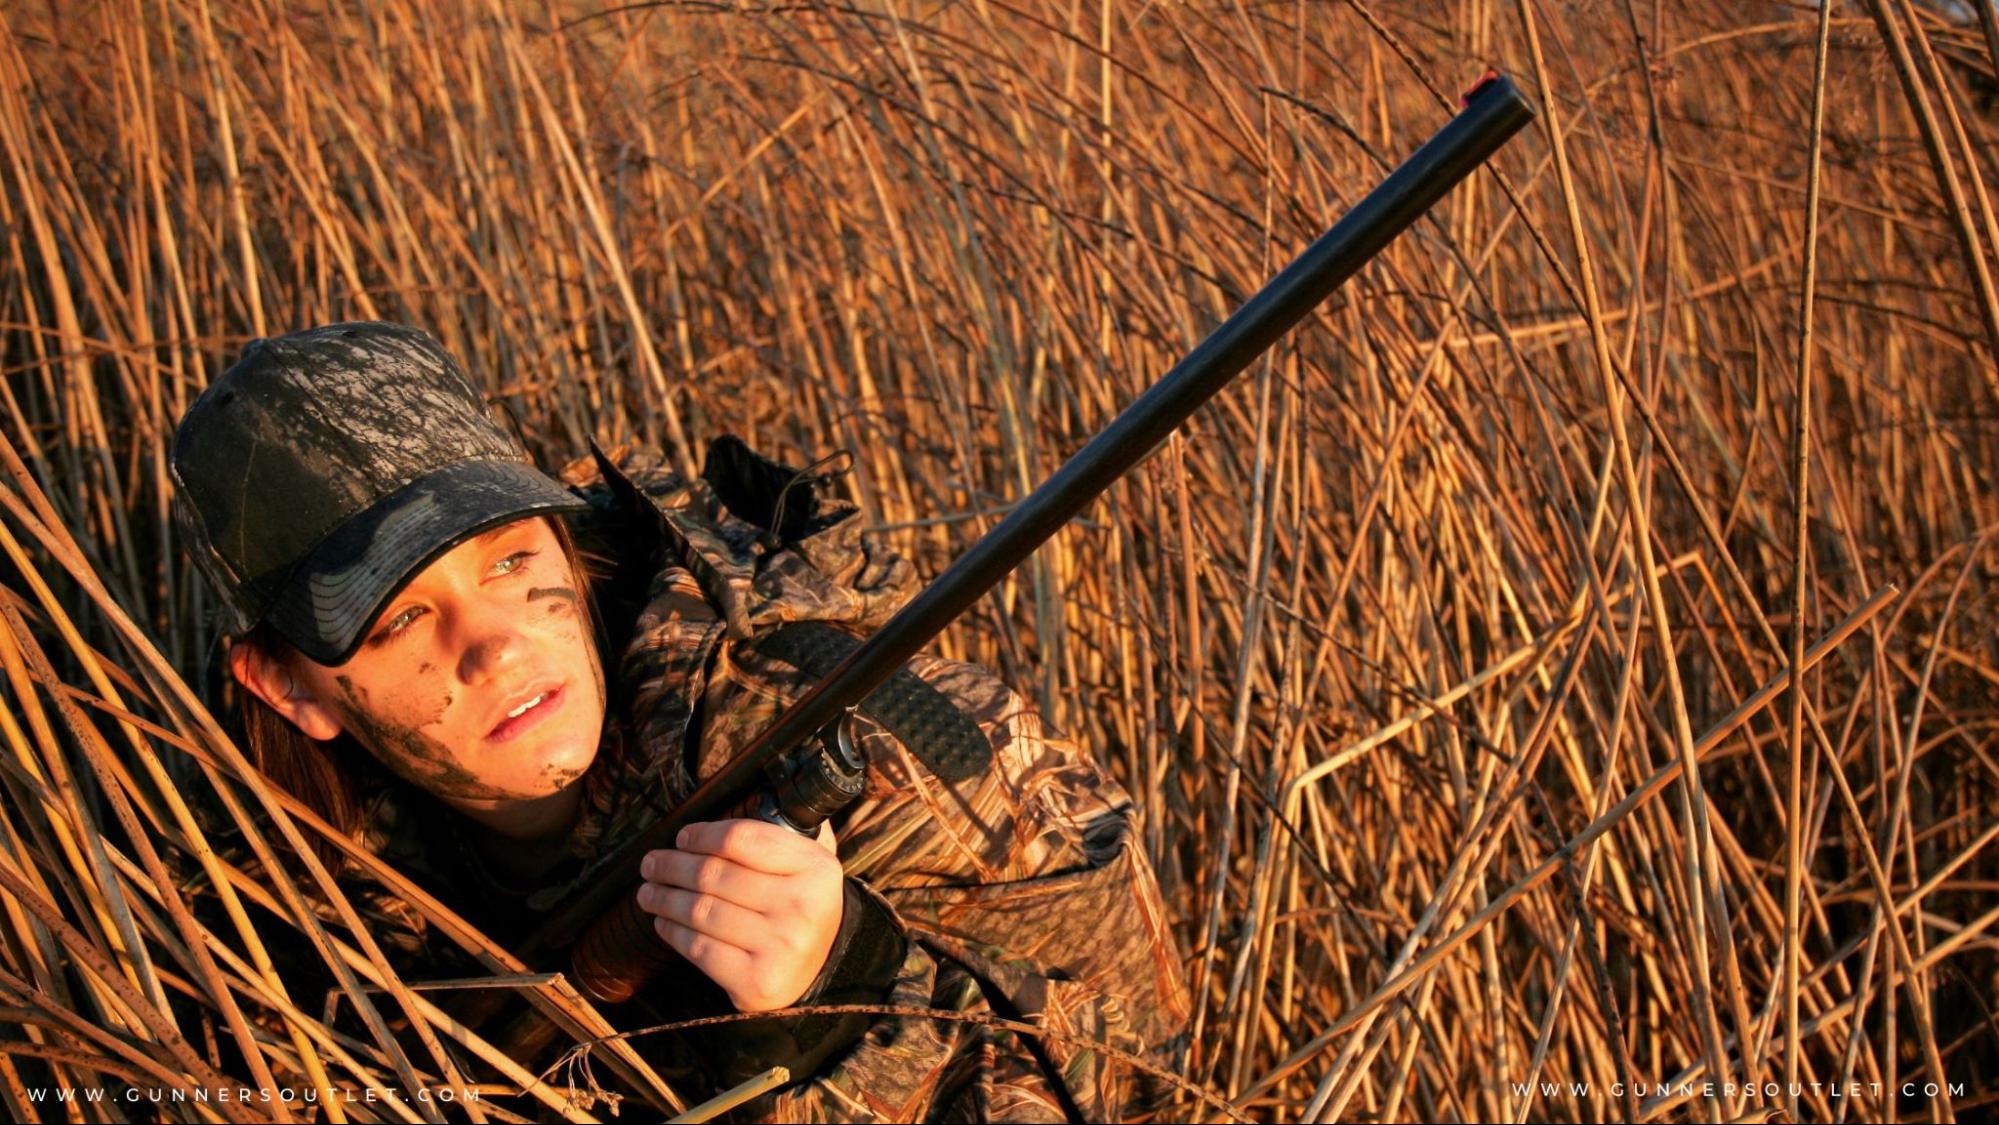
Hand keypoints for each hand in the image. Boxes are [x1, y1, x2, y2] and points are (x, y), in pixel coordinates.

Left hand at [638, 819, 843, 1011]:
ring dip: (664, 898)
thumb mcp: (808, 864)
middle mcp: (802, 907)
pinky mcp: (757, 981)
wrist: (824, 970)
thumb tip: (731, 801)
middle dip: (672, 866)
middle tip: (650, 864)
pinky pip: (699, 948)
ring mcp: (780, 946)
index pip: (742, 839)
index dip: (702, 835)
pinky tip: (662, 921)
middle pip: (714, 874)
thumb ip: (780, 834)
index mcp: (816, 868)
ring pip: (700, 911)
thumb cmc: (801, 906)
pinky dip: (672, 932)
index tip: (681, 838)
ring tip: (647, 892)